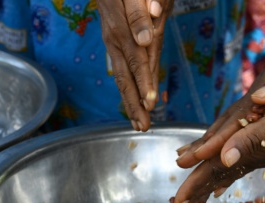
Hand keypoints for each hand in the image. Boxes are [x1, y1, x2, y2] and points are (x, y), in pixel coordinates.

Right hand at [98, 0, 172, 130]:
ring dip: (131, 103)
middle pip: (126, 78)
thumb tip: (145, 38)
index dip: (144, 82)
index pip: (136, 61)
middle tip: (143, 126)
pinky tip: (135, 105)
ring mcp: (114, 44)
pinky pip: (123, 71)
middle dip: (134, 104)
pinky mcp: (116, 44)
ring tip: (140, 125)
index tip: (151, 103)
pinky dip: (130, 90)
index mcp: (122, 29)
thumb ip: (138, 13)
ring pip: (122, 79)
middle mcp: (115, 41)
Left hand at [173, 83, 264, 202]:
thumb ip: (251, 140)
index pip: (214, 172)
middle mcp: (255, 155)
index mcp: (251, 151)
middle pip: (217, 177)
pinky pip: (241, 165)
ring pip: (227, 173)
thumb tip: (222, 159)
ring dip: (208, 187)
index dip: (193, 186)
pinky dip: (226, 174)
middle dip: (196, 194)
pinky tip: (224, 179)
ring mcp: (262, 152)